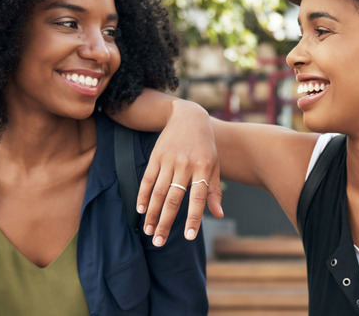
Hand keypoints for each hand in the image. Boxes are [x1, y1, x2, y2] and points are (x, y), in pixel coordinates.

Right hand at [136, 100, 222, 246]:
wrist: (189, 116)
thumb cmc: (205, 145)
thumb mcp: (215, 164)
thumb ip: (214, 190)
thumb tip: (218, 215)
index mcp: (204, 168)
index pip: (198, 198)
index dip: (193, 218)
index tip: (187, 237)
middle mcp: (186, 164)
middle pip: (174, 199)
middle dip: (165, 222)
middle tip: (159, 242)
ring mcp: (169, 160)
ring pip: (159, 192)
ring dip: (152, 213)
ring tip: (148, 231)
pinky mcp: (156, 156)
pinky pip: (148, 179)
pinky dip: (143, 195)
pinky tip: (140, 210)